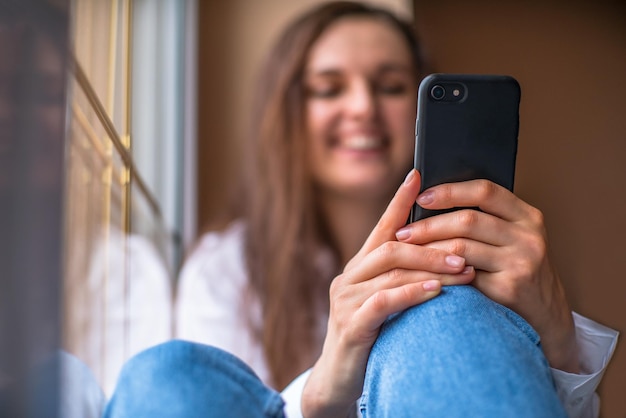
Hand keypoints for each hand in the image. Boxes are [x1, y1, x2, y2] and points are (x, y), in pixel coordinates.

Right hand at [302, 170, 474, 417]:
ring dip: (430, 269)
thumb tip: (444, 259)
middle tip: (466, 249)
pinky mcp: (350, 326)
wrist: (339, 380)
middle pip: (391, 247)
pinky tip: (434, 291)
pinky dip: (410, 293)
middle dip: (431, 245)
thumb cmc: (372, 338)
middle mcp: (349, 278)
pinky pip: (382, 302)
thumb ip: (404, 279)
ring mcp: (346, 301)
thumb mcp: (386, 303)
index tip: (419, 174)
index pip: (381, 227)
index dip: (398, 200)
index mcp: (359, 268)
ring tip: (464, 271)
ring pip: (390, 272)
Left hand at [396, 179, 578, 372]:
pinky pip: (463, 275)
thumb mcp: (510, 239)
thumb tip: (426, 204)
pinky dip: (439, 272)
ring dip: (428, 249)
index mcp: (527, 215)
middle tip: (403, 233)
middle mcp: (528, 235)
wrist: (545, 314)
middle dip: (430, 225)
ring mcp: (522, 261)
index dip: (450, 191)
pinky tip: (423, 272)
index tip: (421, 197)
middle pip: (468, 220)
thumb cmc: (515, 270)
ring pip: (462, 246)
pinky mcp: (510, 287)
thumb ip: (483, 221)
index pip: (485, 191)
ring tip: (407, 252)